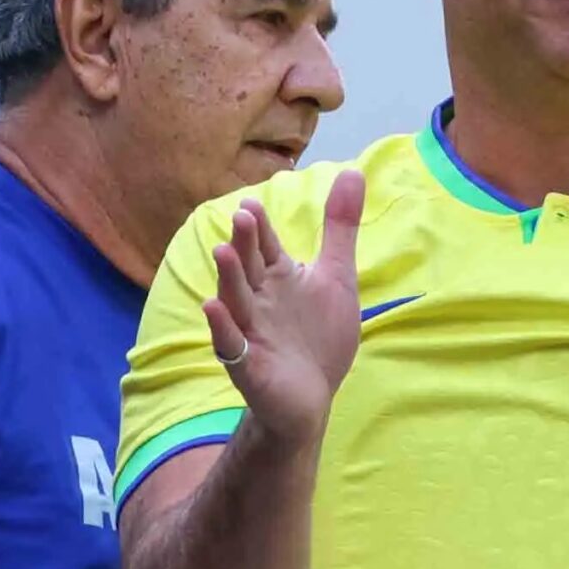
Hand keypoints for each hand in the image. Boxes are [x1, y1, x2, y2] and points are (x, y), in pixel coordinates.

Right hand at [204, 168, 363, 445]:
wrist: (312, 397)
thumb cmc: (319, 335)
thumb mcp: (336, 276)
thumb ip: (340, 227)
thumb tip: (354, 171)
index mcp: (277, 277)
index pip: (265, 246)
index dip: (259, 228)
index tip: (251, 203)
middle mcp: (258, 300)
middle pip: (247, 267)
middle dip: (244, 244)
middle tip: (241, 217)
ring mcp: (251, 332)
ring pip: (235, 301)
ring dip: (228, 278)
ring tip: (223, 252)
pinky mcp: (250, 366)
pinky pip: (232, 346)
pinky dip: (223, 329)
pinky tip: (213, 309)